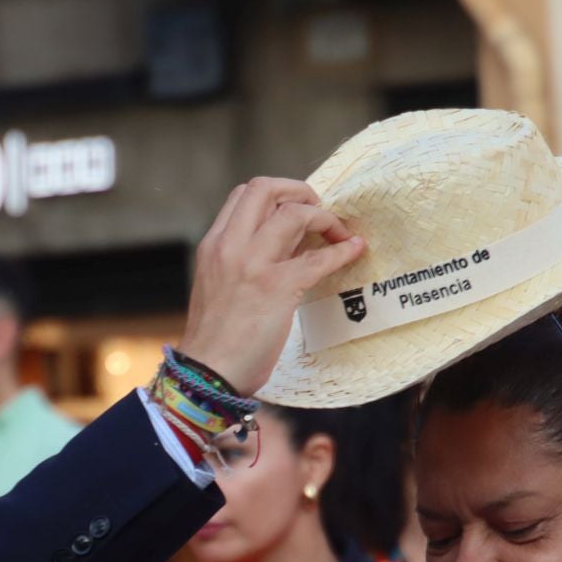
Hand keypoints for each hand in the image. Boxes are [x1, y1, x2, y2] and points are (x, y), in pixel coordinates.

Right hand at [178, 178, 365, 394]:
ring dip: (324, 218)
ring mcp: (253, 264)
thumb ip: (245, 261)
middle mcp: (230, 246)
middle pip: (265, 188)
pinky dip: (341, 250)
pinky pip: (318, 258)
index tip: (294, 210)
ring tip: (339, 233)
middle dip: (299, 190)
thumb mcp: (219, 285)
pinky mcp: (277, 288)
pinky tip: (354, 250)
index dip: (276, 195)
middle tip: (319, 209)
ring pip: (294, 213)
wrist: (207, 372)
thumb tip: (286, 247)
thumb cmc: (216, 339)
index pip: (244, 195)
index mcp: (214, 244)